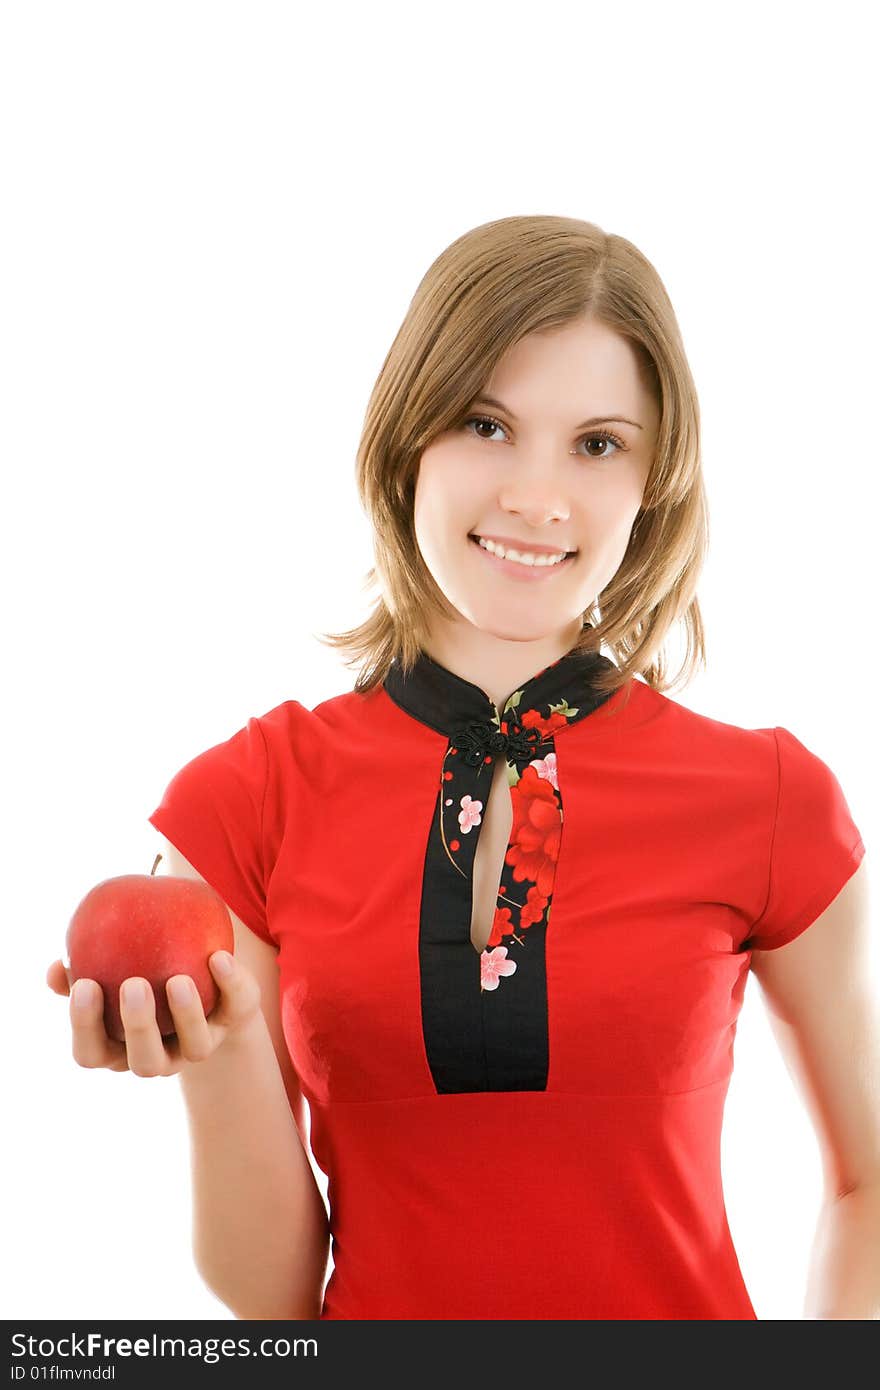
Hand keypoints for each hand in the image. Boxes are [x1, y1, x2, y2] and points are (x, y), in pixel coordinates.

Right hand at [45, 954, 263, 1075]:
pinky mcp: (235, 1023)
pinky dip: (230, 983)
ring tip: (177, 979)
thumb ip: (81, 968)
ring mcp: (197, 1046)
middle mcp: (158, 1056)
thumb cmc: (138, 972)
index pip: (92, 1053)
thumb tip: (56, 969)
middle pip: (145, 1061)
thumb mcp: (109, 969)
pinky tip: (219, 957)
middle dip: (138, 1026)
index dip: (85, 1026)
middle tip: (133, 985)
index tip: (85, 985)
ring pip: (194, 1047)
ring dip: (186, 1015)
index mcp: (119, 1048)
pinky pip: (236, 1006)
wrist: (200, 981)